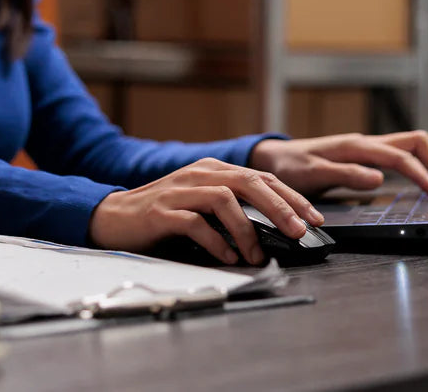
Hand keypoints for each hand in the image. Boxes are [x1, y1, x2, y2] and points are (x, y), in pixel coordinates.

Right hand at [87, 158, 325, 265]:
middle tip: (299, 232)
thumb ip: (232, 209)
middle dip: (280, 207)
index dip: (291, 197)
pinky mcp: (162, 212)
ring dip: (247, 229)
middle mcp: (198, 175)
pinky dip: (216, 242)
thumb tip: (276, 230)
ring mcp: (179, 192)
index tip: (314, 218)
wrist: (113, 218)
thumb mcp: (201, 204)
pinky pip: (195, 223)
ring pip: (224, 199)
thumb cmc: (162, 215)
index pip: (260, 177)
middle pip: (248, 182)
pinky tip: (228, 257)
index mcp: (212, 170)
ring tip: (258, 253)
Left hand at [250, 131, 427, 198]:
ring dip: (427, 164)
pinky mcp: (364, 156)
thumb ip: (345, 175)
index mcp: (356, 147)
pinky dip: (415, 168)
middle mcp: (365, 143)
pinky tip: (416, 185)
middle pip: (415, 141)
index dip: (423, 174)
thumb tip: (379, 178)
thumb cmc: (291, 166)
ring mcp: (366, 149)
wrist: (276, 158)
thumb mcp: (313, 173)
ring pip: (409, 147)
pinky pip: (398, 156)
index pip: (401, 156)